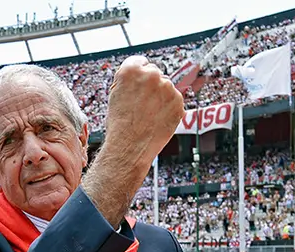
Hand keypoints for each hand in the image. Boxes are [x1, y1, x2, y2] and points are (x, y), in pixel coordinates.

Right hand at [83, 55, 183, 224]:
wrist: (130, 146)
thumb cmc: (120, 122)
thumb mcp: (115, 93)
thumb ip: (129, 79)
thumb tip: (143, 70)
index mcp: (131, 69)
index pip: (141, 62)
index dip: (139, 76)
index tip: (140, 85)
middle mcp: (151, 74)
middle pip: (155, 73)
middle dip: (151, 86)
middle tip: (143, 104)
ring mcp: (167, 87)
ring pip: (166, 87)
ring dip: (161, 97)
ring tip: (149, 115)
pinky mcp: (178, 101)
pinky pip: (175, 100)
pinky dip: (170, 108)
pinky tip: (158, 119)